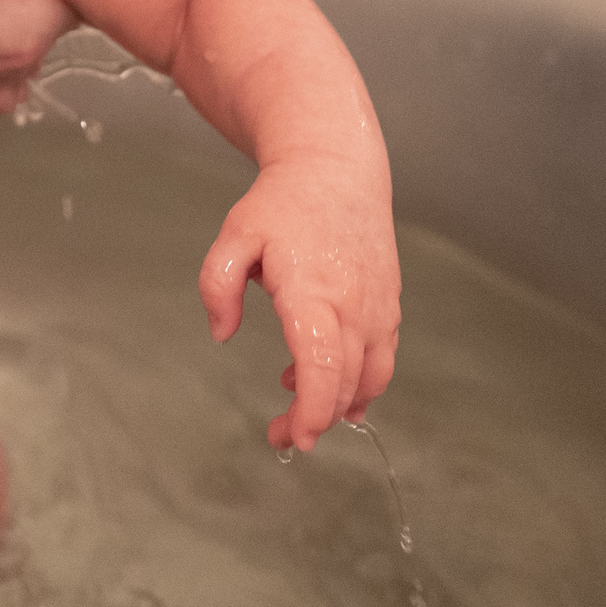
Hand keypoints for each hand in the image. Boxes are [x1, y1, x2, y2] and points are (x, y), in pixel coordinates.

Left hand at [197, 153, 400, 450]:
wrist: (336, 170)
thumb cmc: (283, 203)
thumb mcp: (234, 235)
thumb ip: (217, 286)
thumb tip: (221, 332)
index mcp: (314, 291)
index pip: (323, 365)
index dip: (312, 409)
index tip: (294, 436)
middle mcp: (355, 306)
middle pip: (345, 383)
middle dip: (314, 421)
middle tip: (280, 436)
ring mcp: (378, 308)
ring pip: (370, 378)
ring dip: (339, 406)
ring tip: (300, 411)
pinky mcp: (388, 307)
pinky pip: (382, 360)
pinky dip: (360, 384)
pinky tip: (333, 389)